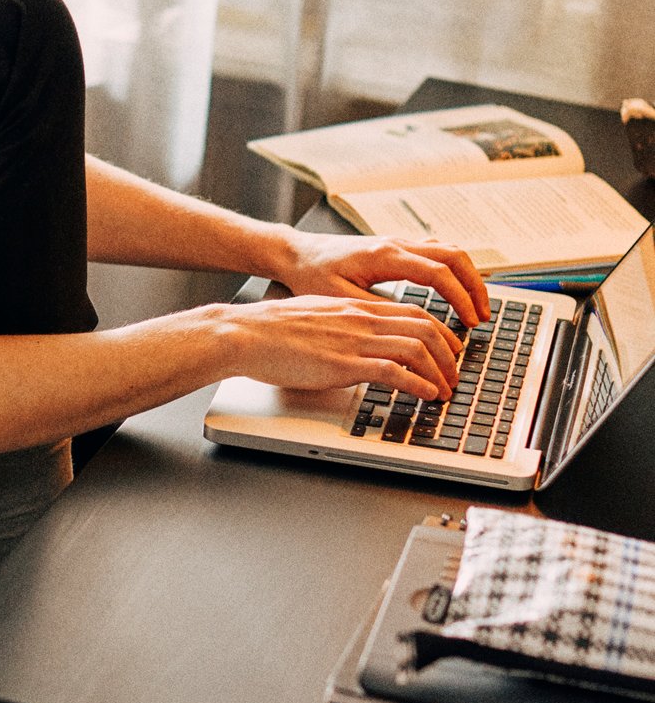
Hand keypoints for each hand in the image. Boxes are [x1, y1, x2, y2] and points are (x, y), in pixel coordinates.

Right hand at [213, 292, 463, 399]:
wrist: (247, 333)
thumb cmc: (273, 330)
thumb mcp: (318, 318)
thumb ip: (342, 326)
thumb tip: (355, 343)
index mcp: (356, 307)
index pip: (414, 313)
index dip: (440, 332)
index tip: (449, 349)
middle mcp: (362, 320)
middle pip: (425, 327)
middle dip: (449, 353)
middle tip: (455, 373)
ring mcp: (355, 341)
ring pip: (417, 347)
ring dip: (439, 371)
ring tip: (445, 390)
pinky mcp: (344, 363)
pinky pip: (394, 371)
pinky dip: (417, 384)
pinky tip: (425, 395)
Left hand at [270, 229, 489, 327]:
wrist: (294, 253)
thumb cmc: (310, 275)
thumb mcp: (340, 299)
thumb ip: (376, 311)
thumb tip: (409, 327)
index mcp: (385, 256)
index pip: (438, 273)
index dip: (461, 298)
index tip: (471, 322)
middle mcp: (396, 244)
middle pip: (454, 256)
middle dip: (475, 286)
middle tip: (483, 316)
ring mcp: (397, 242)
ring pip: (448, 250)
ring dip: (466, 276)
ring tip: (474, 307)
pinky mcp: (394, 247)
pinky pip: (435, 252)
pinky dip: (452, 270)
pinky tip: (454, 290)